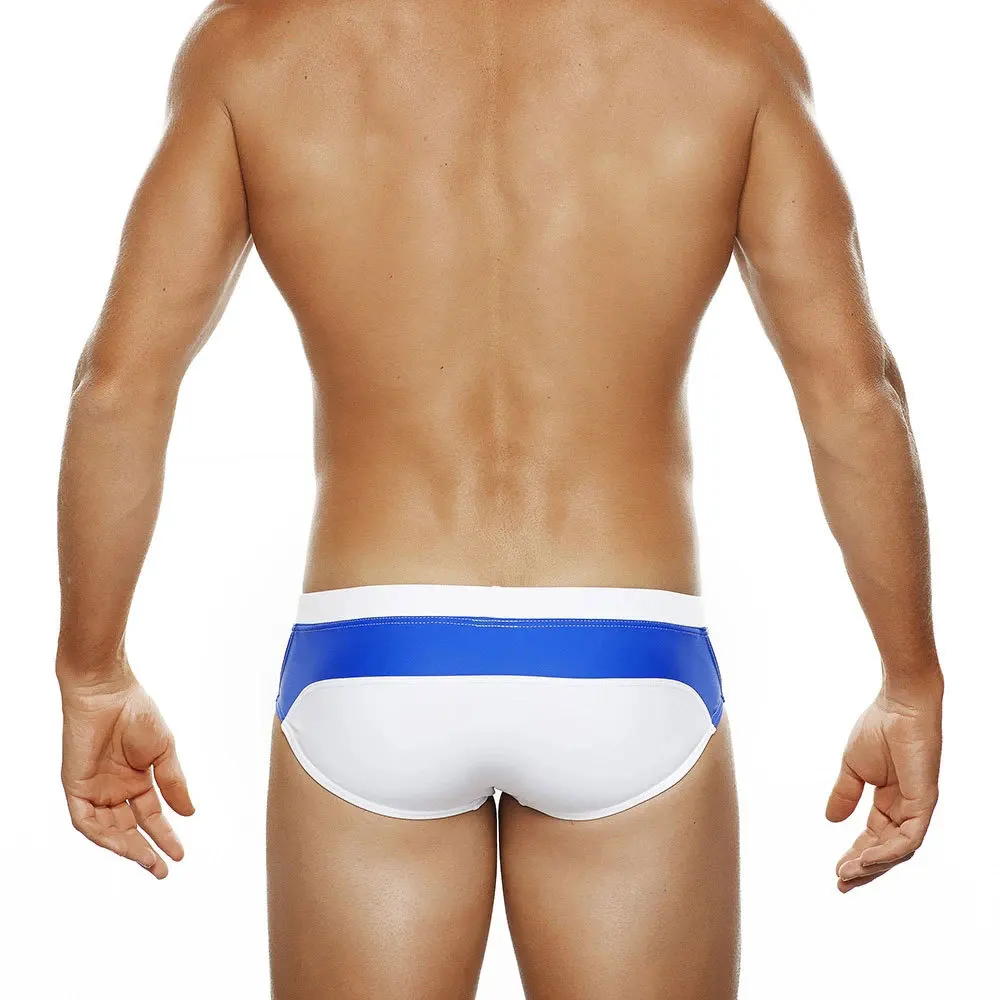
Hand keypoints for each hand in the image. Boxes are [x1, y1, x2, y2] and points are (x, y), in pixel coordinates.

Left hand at [60, 671, 194, 878]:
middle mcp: (115, 789)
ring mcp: (95, 789)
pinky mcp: (76, 787)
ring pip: (108, 830)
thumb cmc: (137, 713)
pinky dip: (103, 834)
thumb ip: (174, 783)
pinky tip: (122, 842)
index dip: (164, 835)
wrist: (108, 692)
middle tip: (162, 868)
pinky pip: (86, 820)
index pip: (151, 815)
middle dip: (145, 850)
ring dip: (126, 847)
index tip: (180, 854)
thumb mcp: (164, 751)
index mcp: (137, 779)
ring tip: (148, 861)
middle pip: (129, 829)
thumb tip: (189, 813)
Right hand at [826, 676, 942, 891]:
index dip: (855, 856)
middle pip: (887, 850)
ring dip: (873, 864)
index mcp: (890, 801)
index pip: (874, 837)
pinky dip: (888, 851)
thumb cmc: (878, 727)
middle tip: (841, 883)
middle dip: (864, 869)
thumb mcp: (852, 767)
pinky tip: (866, 857)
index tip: (836, 873)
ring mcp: (918, 806)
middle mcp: (906, 808)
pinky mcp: (925, 801)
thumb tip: (831, 820)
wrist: (897, 705)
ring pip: (899, 849)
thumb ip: (845, 794)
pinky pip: (910, 837)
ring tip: (848, 872)